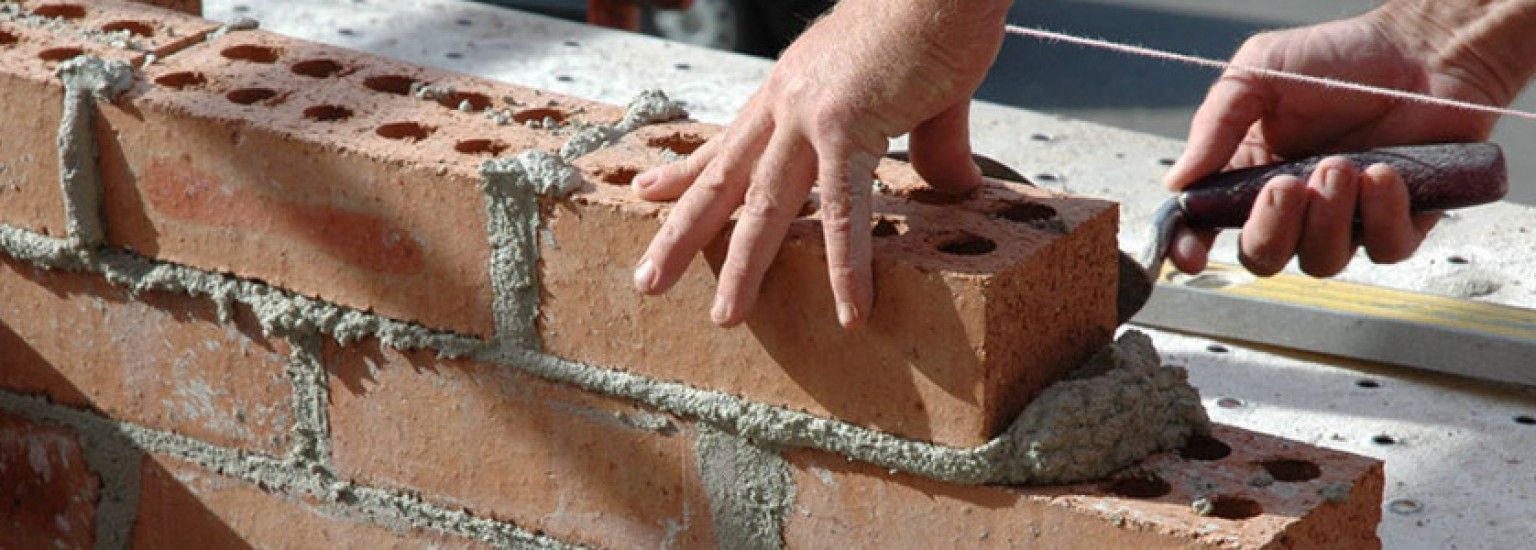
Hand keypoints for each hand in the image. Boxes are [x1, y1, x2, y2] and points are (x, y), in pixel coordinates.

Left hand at [630, 0, 1009, 327]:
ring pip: (764, 205)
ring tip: (725, 318)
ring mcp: (810, 116)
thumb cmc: (935, 19)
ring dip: (742, 266)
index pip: (729, 142)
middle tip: (646, 280)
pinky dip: (847, 265)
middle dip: (681, 234)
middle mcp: (786, 103)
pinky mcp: (850, 127)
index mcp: (792, 89)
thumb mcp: (922, 92)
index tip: (648, 194)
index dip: (685, 172)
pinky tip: (852, 311)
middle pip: (723, 180)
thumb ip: (930, 146)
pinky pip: (845, 210)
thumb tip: (957, 187)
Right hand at [1162, 10, 1502, 276]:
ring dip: (1328, 218)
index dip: (1193, 247)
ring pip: (1321, 261)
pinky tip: (1382, 174)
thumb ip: (1214, 125)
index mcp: (1248, 174)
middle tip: (1289, 184)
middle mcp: (1294, 205)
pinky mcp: (1400, 220)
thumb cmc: (1340, 55)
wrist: (1423, 47)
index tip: (1194, 253)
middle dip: (1271, 228)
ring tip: (1343, 165)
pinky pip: (1385, 249)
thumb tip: (1178, 183)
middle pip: (1263, 257)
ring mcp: (1346, 218)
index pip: (1208, 227)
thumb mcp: (1258, 72)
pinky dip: (1382, 216)